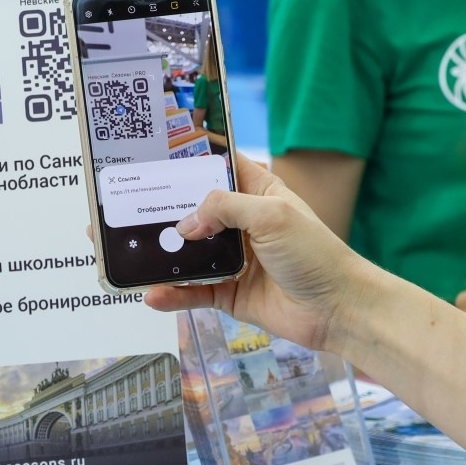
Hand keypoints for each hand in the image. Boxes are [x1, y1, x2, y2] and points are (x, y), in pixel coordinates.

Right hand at [143, 154, 373, 353]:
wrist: (338, 309)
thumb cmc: (315, 253)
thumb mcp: (271, 215)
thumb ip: (224, 208)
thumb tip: (185, 224)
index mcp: (258, 193)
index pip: (220, 167)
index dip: (192, 160)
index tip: (156, 155)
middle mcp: (243, 224)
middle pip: (196, 212)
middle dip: (165, 210)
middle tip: (127, 207)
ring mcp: (235, 260)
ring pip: (189, 254)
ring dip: (163, 255)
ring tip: (129, 252)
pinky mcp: (230, 294)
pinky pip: (193, 291)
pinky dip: (173, 294)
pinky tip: (153, 294)